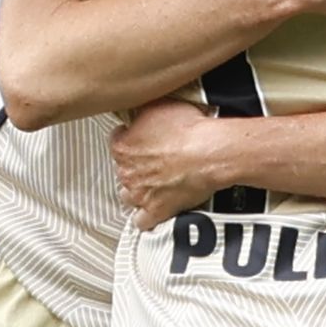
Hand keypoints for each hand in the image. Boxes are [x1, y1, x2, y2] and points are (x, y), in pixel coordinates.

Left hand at [111, 100, 222, 230]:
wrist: (208, 153)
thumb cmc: (189, 130)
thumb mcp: (160, 105)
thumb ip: (143, 111)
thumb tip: (139, 109)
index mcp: (122, 145)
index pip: (117, 141)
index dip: (131, 138)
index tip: (140, 138)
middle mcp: (126, 171)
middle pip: (122, 169)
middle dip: (135, 166)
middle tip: (152, 161)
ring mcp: (139, 193)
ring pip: (127, 196)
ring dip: (136, 192)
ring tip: (150, 186)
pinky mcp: (156, 211)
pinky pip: (142, 221)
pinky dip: (146, 218)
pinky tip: (152, 212)